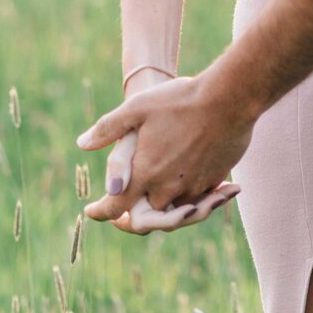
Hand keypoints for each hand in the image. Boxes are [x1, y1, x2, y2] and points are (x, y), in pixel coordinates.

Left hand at [78, 68, 254, 227]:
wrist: (230, 98)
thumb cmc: (181, 100)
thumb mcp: (138, 107)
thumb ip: (108, 128)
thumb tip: (82, 143)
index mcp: (145, 174)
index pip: (116, 207)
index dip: (101, 212)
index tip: (93, 211)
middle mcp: (168, 187)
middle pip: (145, 214)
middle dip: (134, 211)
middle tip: (124, 206)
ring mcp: (194, 186)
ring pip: (173, 208)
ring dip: (162, 205)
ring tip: (156, 192)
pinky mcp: (215, 179)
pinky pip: (196, 197)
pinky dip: (187, 195)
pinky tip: (184, 178)